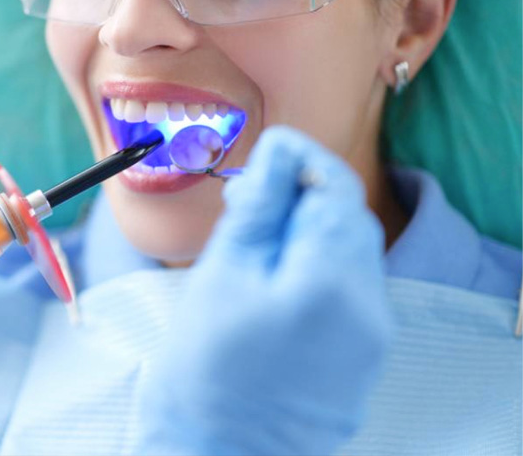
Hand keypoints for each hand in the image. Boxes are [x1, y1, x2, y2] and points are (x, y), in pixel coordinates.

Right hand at [134, 126, 392, 455]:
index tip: (268, 150)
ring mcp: (372, 340)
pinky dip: (319, 270)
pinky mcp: (364, 360)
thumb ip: (259, 206)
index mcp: (331, 282)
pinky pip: (351, 292)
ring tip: (257, 240)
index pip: (336, 189)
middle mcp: (368, 310)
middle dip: (304, 196)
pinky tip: (277, 279)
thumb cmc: (203, 366)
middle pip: (349, 220)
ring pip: (352, 255)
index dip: (302, 159)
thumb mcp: (222, 271)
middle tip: (250, 198)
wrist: (214, 451)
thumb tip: (280, 150)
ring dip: (311, 232)